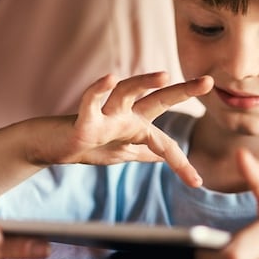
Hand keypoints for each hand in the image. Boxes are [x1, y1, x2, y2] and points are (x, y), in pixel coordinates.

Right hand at [41, 72, 212, 186]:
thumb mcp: (119, 153)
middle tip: (208, 82)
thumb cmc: (85, 145)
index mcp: (135, 126)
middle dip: (182, 91)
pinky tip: (108, 78)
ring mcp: (104, 116)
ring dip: (144, 83)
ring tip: (164, 75)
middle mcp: (124, 116)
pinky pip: (90, 103)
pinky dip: (97, 91)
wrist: (50, 147)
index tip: (197, 183)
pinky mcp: (82, 121)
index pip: (165, 141)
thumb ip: (142, 151)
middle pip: (157, 100)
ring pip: (126, 93)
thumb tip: (162, 156)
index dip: (181, 163)